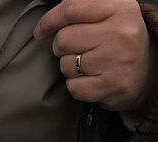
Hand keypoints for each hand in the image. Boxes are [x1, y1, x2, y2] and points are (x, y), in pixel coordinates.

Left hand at [34, 0, 157, 111]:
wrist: (147, 70)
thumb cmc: (117, 38)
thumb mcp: (108, 13)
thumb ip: (81, 9)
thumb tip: (47, 20)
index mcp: (120, 8)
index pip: (71, 8)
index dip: (49, 21)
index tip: (41, 31)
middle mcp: (122, 32)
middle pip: (63, 39)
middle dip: (62, 47)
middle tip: (78, 49)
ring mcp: (119, 59)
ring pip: (66, 65)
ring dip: (70, 67)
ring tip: (90, 63)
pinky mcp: (114, 84)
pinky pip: (73, 87)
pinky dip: (76, 86)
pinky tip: (91, 79)